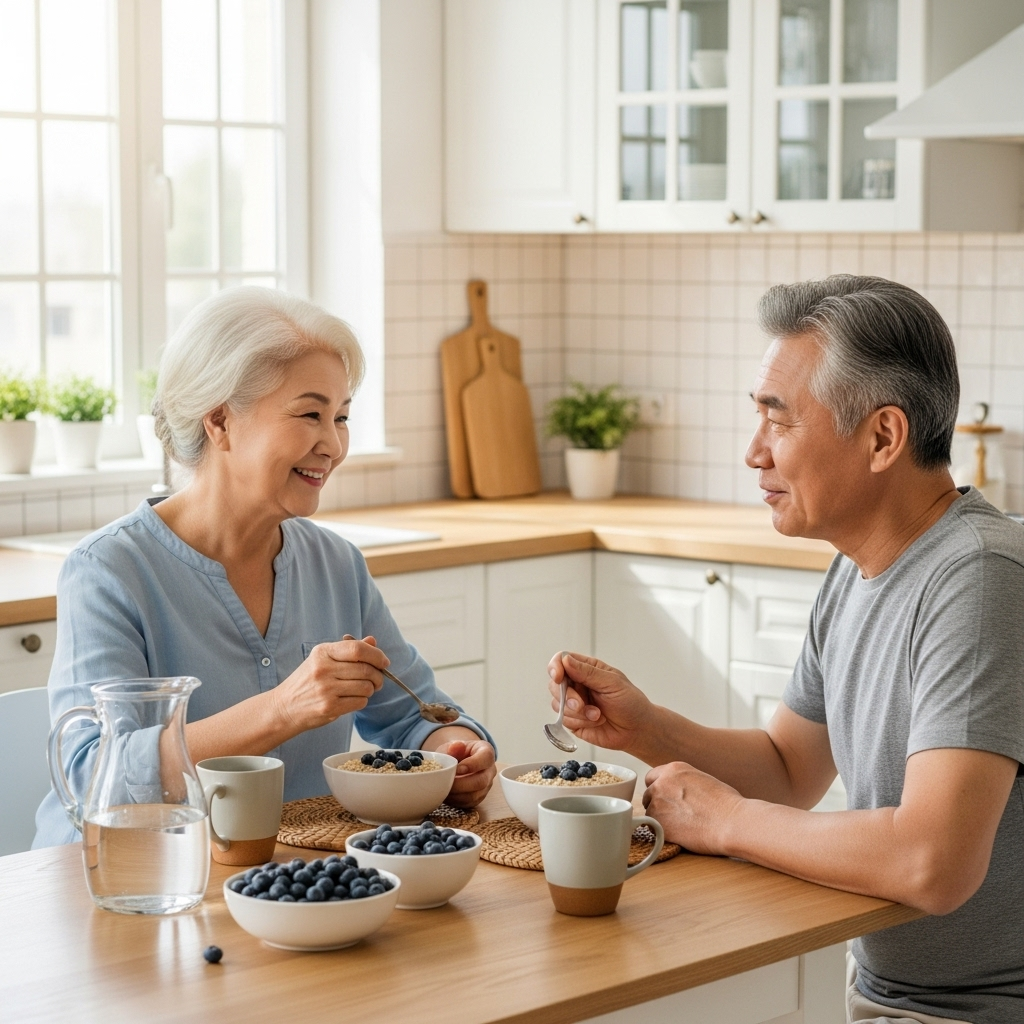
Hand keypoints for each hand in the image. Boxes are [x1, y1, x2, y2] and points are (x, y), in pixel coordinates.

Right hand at [271, 636, 387, 733]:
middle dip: (378, 676)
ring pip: (366, 687)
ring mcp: (325, 689)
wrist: (284, 707)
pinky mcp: (329, 707)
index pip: (357, 649)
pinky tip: (352, 699)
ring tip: (363, 690)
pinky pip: (360, 702)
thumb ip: (348, 650)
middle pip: (366, 669)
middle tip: (378, 680)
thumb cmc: (308, 681)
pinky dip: (361, 701)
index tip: (384, 662)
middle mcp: (323, 669)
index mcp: (323, 652)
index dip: (376, 655)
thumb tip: (372, 641)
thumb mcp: (323, 659)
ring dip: (370, 690)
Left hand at [427, 735, 495, 808]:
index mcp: (486, 752)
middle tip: (445, 782)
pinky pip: (469, 803)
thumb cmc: (456, 752)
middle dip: (461, 784)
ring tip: (443, 789)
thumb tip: (455, 746)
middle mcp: (490, 770)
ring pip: (475, 795)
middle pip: (482, 781)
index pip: (486, 757)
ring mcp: (486, 786)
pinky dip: (455, 801)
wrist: (458, 762)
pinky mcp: (479, 797)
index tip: (457, 769)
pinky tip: (446, 794)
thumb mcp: (453, 746)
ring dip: (456, 795)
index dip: (472, 764)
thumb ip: (454, 746)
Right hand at [546, 651, 652, 751]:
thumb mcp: (612, 683)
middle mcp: (577, 684)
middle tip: (581, 704)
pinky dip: (579, 721)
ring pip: (557, 703)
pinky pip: (563, 719)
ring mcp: (573, 703)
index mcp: (587, 669)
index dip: (555, 667)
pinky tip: (595, 721)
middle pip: (554, 683)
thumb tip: (566, 660)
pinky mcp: (573, 720)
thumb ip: (588, 672)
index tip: (558, 677)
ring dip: (576, 712)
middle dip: (566, 696)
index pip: (562, 660)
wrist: (637, 730)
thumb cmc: (630, 703)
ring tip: (597, 715)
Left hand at [642, 761, 742, 854]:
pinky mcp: (658, 824)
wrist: (732, 822)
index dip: (658, 789)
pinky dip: (662, 833)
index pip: (652, 777)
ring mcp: (657, 803)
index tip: (666, 799)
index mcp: (673, 769)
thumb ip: (683, 782)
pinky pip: (653, 829)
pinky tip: (680, 835)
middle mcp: (661, 783)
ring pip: (649, 813)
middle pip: (648, 795)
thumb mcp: (702, 779)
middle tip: (675, 815)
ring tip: (682, 826)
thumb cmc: (726, 804)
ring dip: (660, 819)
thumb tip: (677, 791)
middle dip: (658, 805)